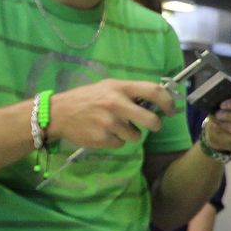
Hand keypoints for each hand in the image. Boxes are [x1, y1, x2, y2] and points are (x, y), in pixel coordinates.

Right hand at [47, 79, 174, 148]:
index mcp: (120, 87)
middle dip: (156, 125)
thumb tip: (156, 101)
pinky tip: (103, 133)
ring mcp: (109, 122)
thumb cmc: (87, 98)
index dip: (167, 102)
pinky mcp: (102, 138)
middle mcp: (116, 104)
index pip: (153, 91)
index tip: (171, 110)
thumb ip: (129, 92)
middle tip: (153, 126)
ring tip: (115, 126)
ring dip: (130, 134)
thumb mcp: (108, 87)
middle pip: (151, 120)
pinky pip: (120, 144)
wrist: (58, 113)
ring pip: (135, 136)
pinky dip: (115, 141)